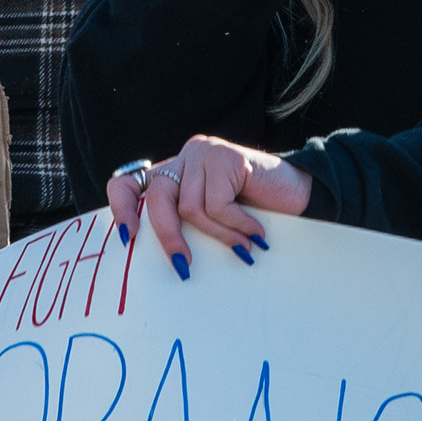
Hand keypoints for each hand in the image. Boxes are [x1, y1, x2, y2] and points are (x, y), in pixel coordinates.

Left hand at [104, 136, 312, 275]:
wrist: (300, 195)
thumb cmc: (255, 214)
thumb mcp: (210, 220)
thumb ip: (183, 224)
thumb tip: (156, 259)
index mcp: (173, 173)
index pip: (127, 181)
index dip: (121, 207)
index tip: (128, 237)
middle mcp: (183, 157)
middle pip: (157, 197)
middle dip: (169, 237)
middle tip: (183, 267)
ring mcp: (204, 153)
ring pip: (190, 207)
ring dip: (218, 235)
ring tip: (242, 248)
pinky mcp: (225, 156)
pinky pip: (217, 205)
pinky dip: (236, 227)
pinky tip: (257, 235)